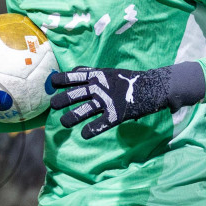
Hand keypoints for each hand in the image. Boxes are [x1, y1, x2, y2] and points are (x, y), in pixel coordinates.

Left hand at [48, 61, 204, 138]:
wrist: (153, 86)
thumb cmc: (128, 80)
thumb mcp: (108, 71)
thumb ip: (91, 72)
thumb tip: (74, 70)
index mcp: (97, 76)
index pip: (73, 76)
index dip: (60, 80)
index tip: (51, 84)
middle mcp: (99, 88)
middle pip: (75, 94)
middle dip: (61, 101)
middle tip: (53, 106)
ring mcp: (107, 101)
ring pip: (84, 111)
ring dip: (71, 118)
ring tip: (63, 123)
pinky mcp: (116, 115)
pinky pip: (100, 124)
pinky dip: (91, 130)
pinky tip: (84, 134)